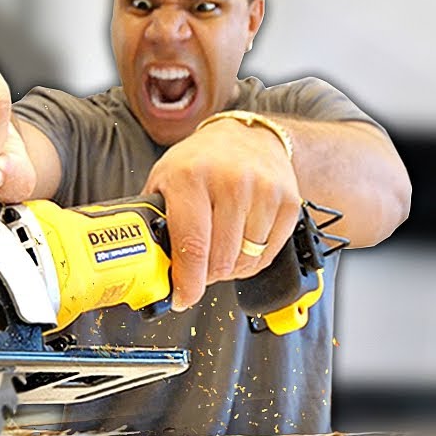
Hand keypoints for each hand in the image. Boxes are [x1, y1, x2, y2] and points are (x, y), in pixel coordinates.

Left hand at [142, 119, 301, 310]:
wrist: (245, 136)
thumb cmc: (199, 162)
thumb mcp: (163, 180)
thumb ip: (154, 221)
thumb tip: (147, 265)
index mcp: (191, 178)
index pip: (192, 245)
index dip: (188, 281)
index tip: (182, 298)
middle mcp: (231, 182)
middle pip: (220, 258)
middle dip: (205, 276)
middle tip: (198, 272)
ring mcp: (263, 191)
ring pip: (246, 259)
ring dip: (229, 269)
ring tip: (218, 255)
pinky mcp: (288, 202)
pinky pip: (269, 253)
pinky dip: (252, 261)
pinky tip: (239, 248)